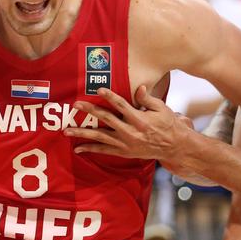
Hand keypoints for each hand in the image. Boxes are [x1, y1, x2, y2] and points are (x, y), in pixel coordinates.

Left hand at [65, 85, 193, 163]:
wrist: (174, 147)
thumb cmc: (168, 124)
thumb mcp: (161, 108)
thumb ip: (147, 98)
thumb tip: (138, 88)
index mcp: (139, 119)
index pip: (121, 105)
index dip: (110, 97)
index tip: (99, 89)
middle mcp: (130, 132)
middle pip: (106, 119)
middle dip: (90, 111)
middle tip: (76, 105)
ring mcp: (125, 143)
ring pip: (100, 137)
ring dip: (82, 133)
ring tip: (66, 130)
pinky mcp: (123, 152)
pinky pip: (103, 151)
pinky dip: (90, 149)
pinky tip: (77, 148)